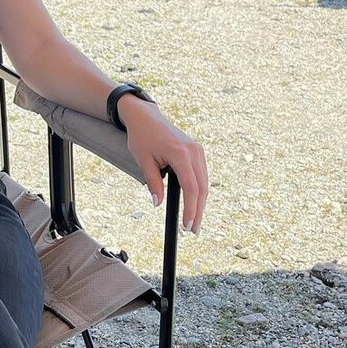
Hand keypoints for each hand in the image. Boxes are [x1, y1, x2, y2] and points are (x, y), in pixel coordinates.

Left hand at [119, 96, 207, 234]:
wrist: (146, 117)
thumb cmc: (142, 137)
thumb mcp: (144, 161)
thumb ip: (153, 183)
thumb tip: (157, 203)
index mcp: (181, 154)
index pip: (190, 188)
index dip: (191, 209)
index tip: (188, 225)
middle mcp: (194, 151)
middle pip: (202, 188)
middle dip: (198, 210)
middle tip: (194, 230)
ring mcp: (197, 150)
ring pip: (204, 182)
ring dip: (200, 202)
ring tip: (194, 221)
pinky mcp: (197, 151)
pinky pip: (201, 175)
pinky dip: (199, 190)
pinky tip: (194, 203)